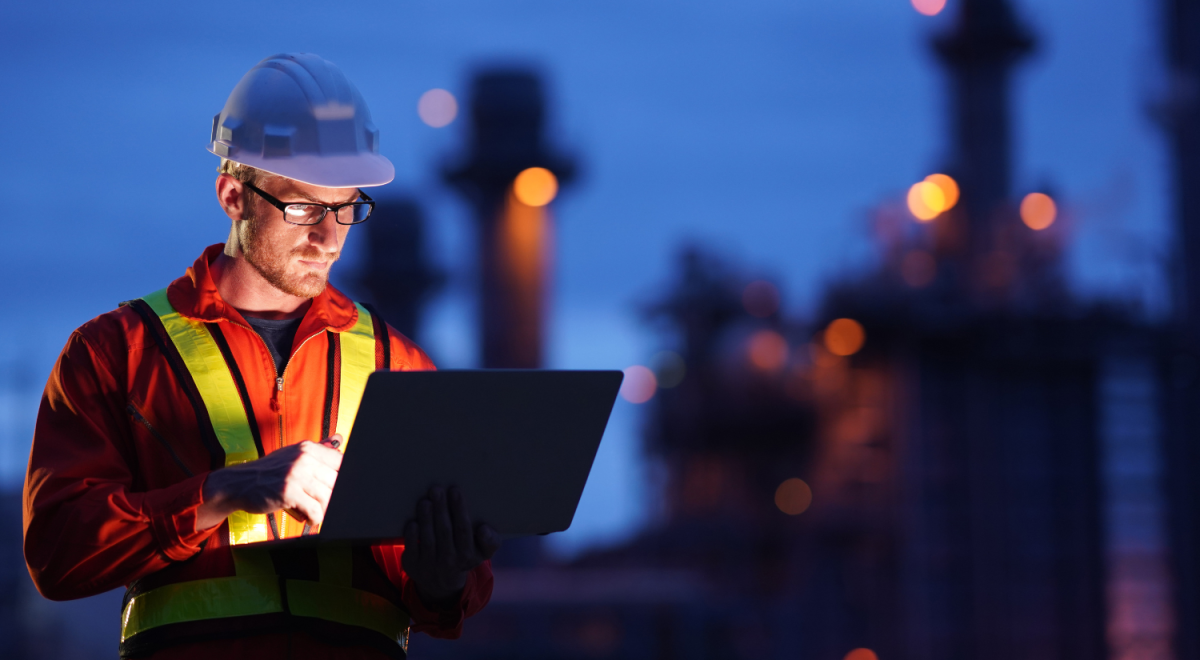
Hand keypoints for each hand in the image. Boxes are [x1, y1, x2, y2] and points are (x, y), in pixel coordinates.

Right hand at [197, 435, 343, 529]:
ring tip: (315, 513)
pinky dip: (315, 518)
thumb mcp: (292, 455)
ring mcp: (296, 474)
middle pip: (337, 481)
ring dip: (324, 510)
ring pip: (328, 497)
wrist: (239, 483)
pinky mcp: (288, 492)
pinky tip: (309, 518)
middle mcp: (304, 458)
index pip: (340, 462)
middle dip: (332, 497)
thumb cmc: (269, 472)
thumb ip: (318, 449)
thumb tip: (340, 438)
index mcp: (308, 448)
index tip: (336, 489)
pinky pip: (315, 510)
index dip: (342, 479)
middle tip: (323, 505)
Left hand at [402, 486, 500, 607]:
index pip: (464, 529)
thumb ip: (490, 540)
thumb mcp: (483, 552)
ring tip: (425, 501)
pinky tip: (413, 522)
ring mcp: (430, 565)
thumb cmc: (464, 555)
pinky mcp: (413, 565)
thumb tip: (484, 529)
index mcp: (469, 554)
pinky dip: (412, 536)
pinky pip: (412, 550)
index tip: (455, 491)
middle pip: (445, 531)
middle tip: (437, 489)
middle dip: (441, 508)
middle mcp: (450, 561)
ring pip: (428, 539)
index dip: (460, 510)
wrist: (443, 583)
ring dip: (426, 519)